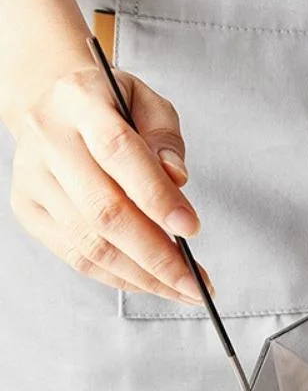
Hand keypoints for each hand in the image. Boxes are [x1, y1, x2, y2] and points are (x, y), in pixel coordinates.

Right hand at [9, 66, 210, 302]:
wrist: (54, 105)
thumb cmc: (112, 107)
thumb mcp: (148, 104)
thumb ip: (166, 139)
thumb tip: (178, 181)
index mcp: (80, 101)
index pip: (119, 152)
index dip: (157, 196)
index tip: (192, 228)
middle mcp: (47, 140)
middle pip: (104, 209)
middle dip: (157, 254)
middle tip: (196, 280)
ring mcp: (32, 178)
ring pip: (89, 242)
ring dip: (143, 275)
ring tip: (182, 289)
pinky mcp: (29, 210)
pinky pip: (76, 256)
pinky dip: (119, 276)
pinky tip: (152, 282)